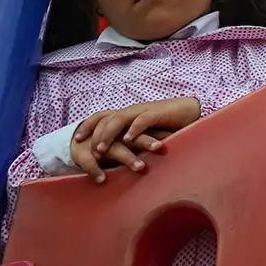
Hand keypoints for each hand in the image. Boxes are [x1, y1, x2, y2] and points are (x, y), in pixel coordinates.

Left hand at [71, 97, 200, 183]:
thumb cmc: (168, 124)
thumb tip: (116, 155)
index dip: (87, 126)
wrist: (189, 110)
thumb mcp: (144, 134)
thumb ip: (131, 141)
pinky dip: (133, 130)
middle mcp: (132, 111)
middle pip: (105, 118)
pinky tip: (128, 140)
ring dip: (108, 134)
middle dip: (94, 134)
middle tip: (89, 151)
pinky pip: (142, 120)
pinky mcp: (157, 113)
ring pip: (119, 119)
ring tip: (102, 149)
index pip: (101, 116)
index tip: (76, 140)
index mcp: (127, 114)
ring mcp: (143, 111)